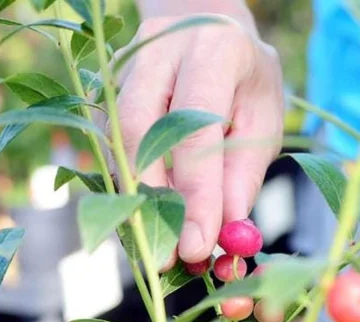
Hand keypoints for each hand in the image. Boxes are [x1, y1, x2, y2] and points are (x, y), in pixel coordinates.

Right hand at [113, 13, 283, 262]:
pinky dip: (125, 196)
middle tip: (165, 256)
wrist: (200, 27)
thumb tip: (224, 234)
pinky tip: (143, 222)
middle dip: (150, 204)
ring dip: (133, 205)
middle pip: (137, 137)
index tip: (197, 247)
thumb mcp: (260, 117)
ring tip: (155, 247)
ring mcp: (118, 76)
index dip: (194, 196)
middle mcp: (155, 55)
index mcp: (210, 50)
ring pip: (114, 150)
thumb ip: (242, 173)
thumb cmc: (239, 78)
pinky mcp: (98, 100)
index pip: (194, 133)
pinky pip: (106, 157)